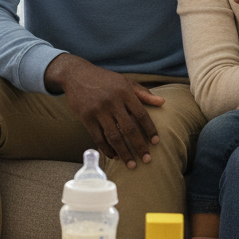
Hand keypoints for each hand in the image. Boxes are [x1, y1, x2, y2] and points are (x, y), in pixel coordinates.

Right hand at [44, 54, 162, 167]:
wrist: (76, 74)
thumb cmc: (104, 79)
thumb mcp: (124, 81)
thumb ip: (143, 93)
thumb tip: (162, 102)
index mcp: (124, 92)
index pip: (141, 114)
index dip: (150, 129)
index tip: (156, 142)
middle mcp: (112, 102)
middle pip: (129, 129)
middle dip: (139, 146)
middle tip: (147, 159)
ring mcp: (97, 111)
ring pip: (114, 137)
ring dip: (124, 153)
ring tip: (131, 164)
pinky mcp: (85, 118)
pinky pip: (98, 138)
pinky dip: (106, 149)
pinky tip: (114, 156)